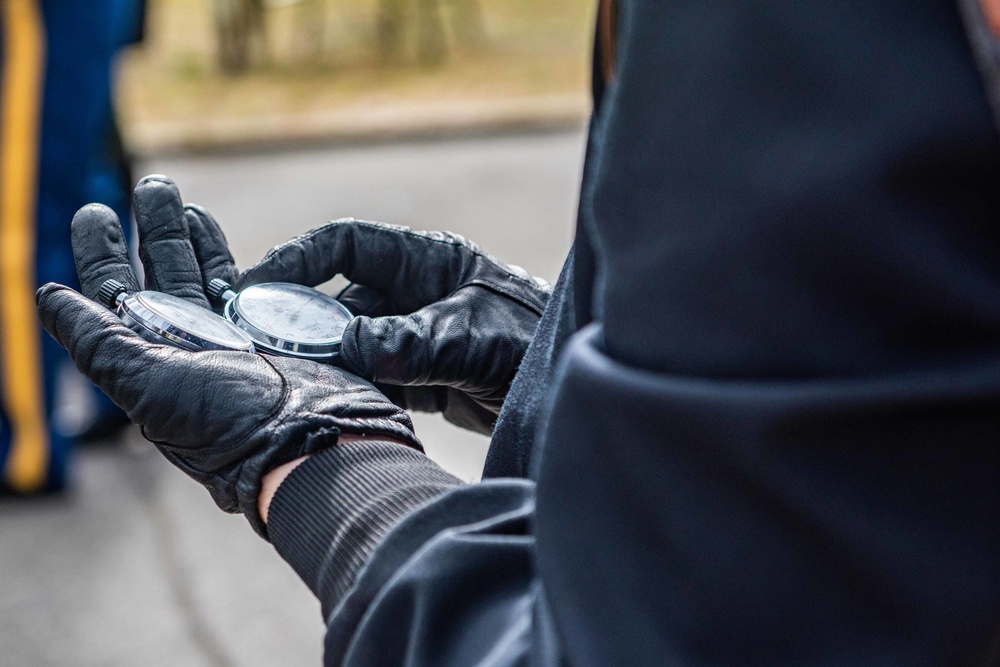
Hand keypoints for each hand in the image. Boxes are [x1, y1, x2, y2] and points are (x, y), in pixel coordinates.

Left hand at [38, 176, 421, 536]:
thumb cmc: (228, 424)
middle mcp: (188, 345)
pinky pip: (242, 280)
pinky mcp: (274, 329)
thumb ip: (98, 341)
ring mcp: (231, 335)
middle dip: (146, 230)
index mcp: (152, 360)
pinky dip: (220, 250)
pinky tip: (207, 222)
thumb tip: (46, 297)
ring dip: (182, 231)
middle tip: (143, 184)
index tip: (95, 213)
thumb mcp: (147, 386)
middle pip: (159, 274)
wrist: (310, 441)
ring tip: (169, 190)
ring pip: (199, 270)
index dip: (101, 255)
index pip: (115, 298)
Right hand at [234, 219, 550, 433]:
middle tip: (266, 355)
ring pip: (351, 344)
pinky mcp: (422, 375)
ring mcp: (415, 334)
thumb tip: (354, 348)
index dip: (296, 259)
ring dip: (326, 363)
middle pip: (339, 300)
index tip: (255, 289)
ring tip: (295, 386)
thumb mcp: (476, 337)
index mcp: (426, 260)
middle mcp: (414, 293)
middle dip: (303, 324)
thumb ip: (417, 342)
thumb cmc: (537, 340)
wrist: (574, 389)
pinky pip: (372, 378)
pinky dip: (353, 391)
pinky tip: (332, 406)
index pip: (345, 244)